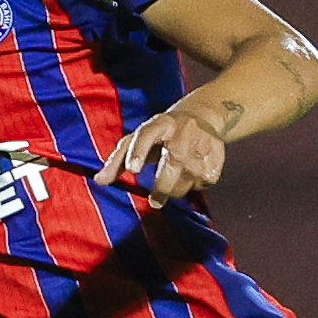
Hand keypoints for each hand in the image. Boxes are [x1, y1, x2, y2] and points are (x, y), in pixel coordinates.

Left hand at [96, 104, 234, 207]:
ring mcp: (203, 140)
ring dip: (177, 189)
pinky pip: (204, 183)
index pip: (145, 135)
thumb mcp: (138, 140)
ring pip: (187, 180)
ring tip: (174, 178)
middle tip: (155, 199)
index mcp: (159, 123)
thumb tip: (99, 181)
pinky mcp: (218, 153)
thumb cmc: (161, 133)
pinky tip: (192, 174)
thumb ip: (117, 161)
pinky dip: (195, 185)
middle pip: (171, 167)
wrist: (202, 117)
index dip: (138, 152)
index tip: (132, 170)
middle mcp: (182, 130)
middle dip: (161, 189)